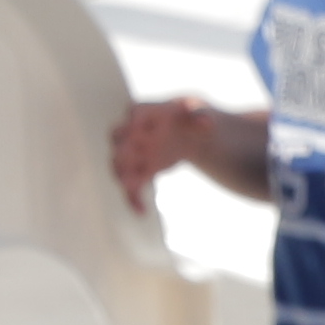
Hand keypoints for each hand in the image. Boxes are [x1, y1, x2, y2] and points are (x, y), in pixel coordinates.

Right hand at [108, 96, 229, 209]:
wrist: (192, 133)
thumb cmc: (193, 117)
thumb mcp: (202, 112)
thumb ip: (202, 115)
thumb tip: (206, 123)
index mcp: (149, 112)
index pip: (135, 112)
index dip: (134, 121)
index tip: (139, 129)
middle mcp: (135, 131)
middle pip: (117, 138)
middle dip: (123, 148)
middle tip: (132, 158)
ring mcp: (136, 151)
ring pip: (119, 163)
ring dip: (122, 175)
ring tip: (130, 188)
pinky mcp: (141, 170)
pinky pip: (130, 185)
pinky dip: (132, 198)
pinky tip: (142, 212)